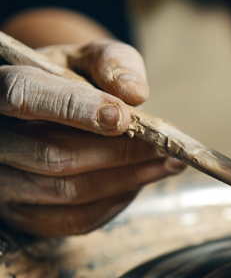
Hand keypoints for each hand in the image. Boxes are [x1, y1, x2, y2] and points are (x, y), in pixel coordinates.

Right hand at [0, 40, 184, 237]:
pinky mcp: (24, 214)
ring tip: (167, 163)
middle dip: (120, 152)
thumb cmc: (73, 79)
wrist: (57, 108)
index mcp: (2, 85)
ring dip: (128, 179)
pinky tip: (140, 182)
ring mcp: (3, 181)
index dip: (75, 108)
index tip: (124, 117)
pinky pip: (74, 220)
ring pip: (67, 191)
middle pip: (53, 155)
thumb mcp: (91, 57)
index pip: (25, 95)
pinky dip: (115, 203)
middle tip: (166, 146)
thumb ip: (113, 63)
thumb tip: (134, 93)